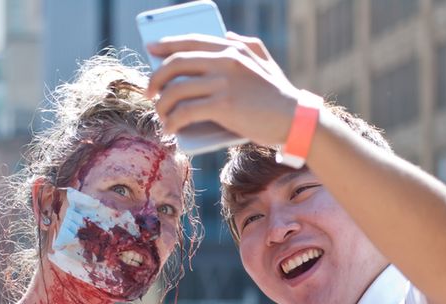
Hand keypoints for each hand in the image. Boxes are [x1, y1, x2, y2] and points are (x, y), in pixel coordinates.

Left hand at [146, 32, 301, 146]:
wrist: (295, 120)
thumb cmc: (279, 95)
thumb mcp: (265, 62)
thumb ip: (248, 44)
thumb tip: (227, 33)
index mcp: (233, 48)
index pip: (190, 41)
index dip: (166, 44)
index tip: (150, 50)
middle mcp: (226, 61)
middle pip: (175, 64)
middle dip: (156, 78)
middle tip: (150, 92)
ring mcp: (224, 83)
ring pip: (176, 90)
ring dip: (162, 105)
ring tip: (162, 116)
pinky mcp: (224, 105)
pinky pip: (186, 111)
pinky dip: (173, 121)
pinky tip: (170, 129)